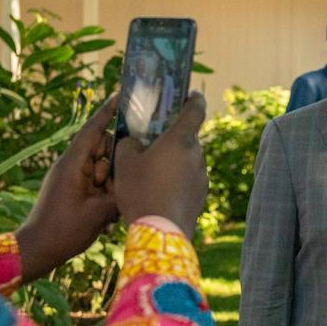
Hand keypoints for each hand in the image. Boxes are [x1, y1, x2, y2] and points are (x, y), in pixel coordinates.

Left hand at [15, 96, 118, 281]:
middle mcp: (70, 166)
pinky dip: (103, 197)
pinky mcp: (71, 190)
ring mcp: (70, 178)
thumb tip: (136, 184)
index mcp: (72, 164)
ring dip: (110, 187)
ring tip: (108, 212)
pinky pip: (95, 184)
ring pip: (101, 170)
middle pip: (102, 151)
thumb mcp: (97, 214)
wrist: (36, 251)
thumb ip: (119, 194)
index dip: (107, 112)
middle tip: (115, 191)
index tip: (122, 95)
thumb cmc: (62, 232)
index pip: (93, 130)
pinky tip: (105, 220)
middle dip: (115, 167)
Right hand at [112, 93, 208, 235]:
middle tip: (154, 143)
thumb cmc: (141, 191)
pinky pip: (188, 179)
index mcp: (180, 139)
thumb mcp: (124, 162)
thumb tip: (134, 141)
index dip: (194, 99)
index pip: (195, 109)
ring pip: (188, 160)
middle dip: (173, 138)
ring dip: (174, 162)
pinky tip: (159, 191)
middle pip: (188, 138)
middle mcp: (196, 155)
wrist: (161, 231)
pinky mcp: (201, 195)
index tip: (192, 94)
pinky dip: (177, 180)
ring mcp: (201, 176)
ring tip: (152, 172)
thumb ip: (129, 143)